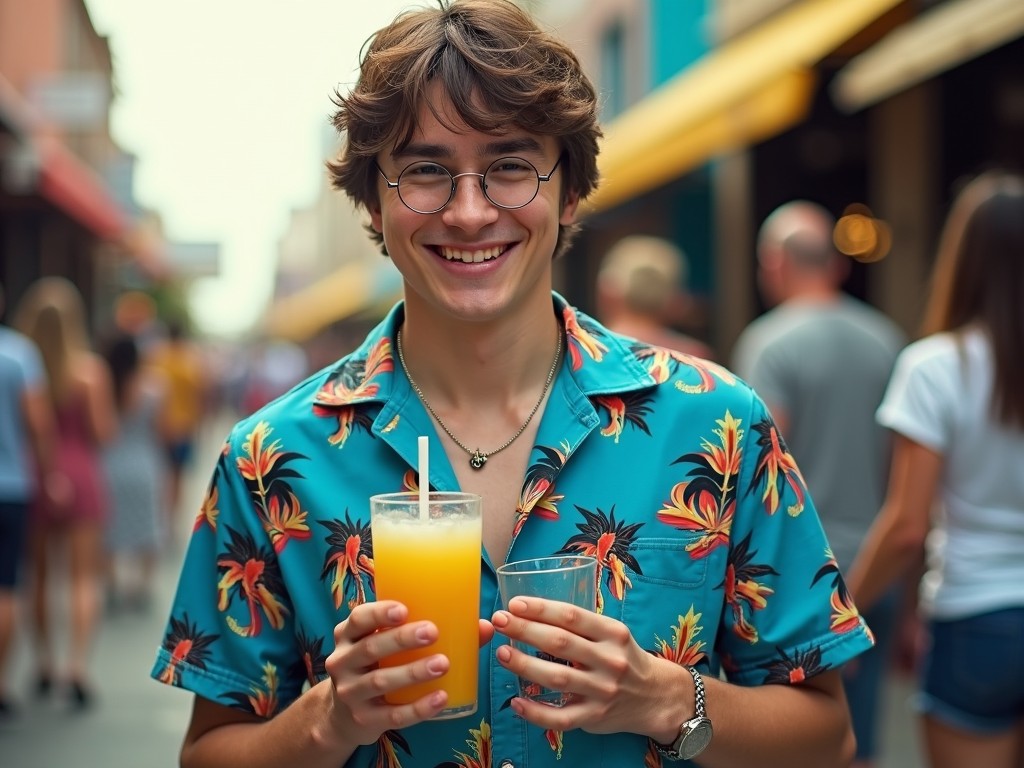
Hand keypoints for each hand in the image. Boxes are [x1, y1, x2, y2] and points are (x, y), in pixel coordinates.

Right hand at [322, 602, 495, 748]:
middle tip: (433, 632)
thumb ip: (426, 630)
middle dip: (401, 639)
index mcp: (349, 635)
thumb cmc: (377, 665)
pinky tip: (441, 698)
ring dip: (413, 672)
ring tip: (442, 663)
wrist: (344, 714)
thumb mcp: (387, 645)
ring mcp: (351, 693)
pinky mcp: (364, 720)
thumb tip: (483, 626)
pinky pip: (393, 715)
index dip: (379, 613)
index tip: (404, 609)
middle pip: (370, 648)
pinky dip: (418, 708)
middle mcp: (343, 662)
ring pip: (381, 682)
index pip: (358, 619)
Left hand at [492, 597, 678, 738]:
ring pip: (557, 677)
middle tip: (499, 621)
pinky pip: (561, 718)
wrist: (656, 697)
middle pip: (560, 643)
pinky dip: (536, 712)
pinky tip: (516, 702)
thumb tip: (532, 612)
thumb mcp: (613, 634)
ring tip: (502, 653)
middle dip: (525, 630)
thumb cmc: (625, 658)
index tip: (515, 604)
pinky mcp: (595, 717)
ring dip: (525, 665)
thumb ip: (581, 626)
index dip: (541, 608)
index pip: (572, 616)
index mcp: (613, 633)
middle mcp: (609, 661)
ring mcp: (602, 691)